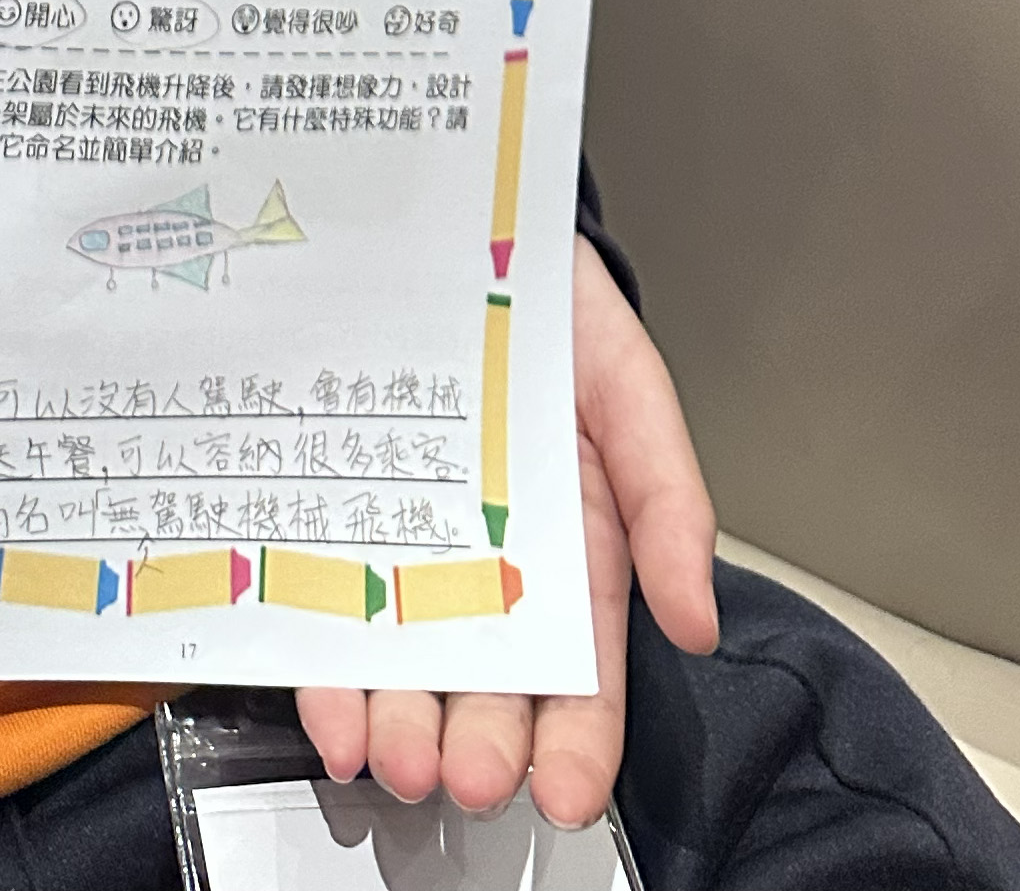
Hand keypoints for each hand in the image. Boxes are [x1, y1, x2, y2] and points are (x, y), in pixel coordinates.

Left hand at [294, 232, 719, 828]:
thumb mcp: (629, 388)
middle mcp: (489, 572)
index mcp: (575, 556)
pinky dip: (323, 666)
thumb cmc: (554, 312)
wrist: (452, 227)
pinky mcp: (332, 522)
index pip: (584, 675)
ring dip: (397, 723)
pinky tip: (327, 704)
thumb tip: (696, 620)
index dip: (579, 743)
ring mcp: (405, 551)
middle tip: (463, 777)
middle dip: (477, 744)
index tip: (568, 793)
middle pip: (487, 684)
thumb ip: (668, 499)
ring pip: (403, 664)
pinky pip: (324, 607)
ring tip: (389, 759)